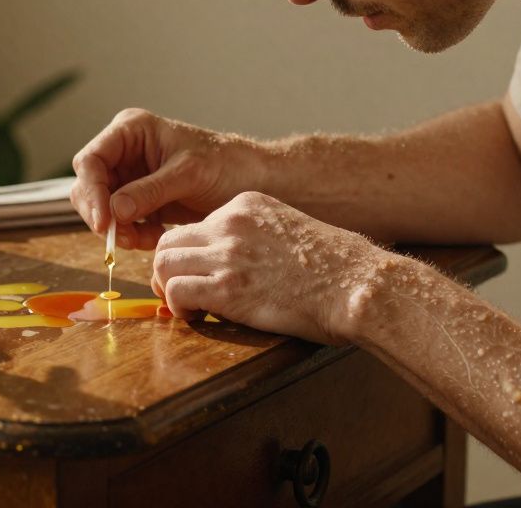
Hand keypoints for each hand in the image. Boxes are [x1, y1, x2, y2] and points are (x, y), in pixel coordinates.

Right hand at [71, 108, 263, 249]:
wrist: (251, 180)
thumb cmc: (226, 164)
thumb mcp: (188, 174)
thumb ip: (150, 191)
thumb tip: (114, 210)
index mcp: (131, 130)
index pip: (91, 161)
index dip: (92, 192)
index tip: (104, 222)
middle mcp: (124, 151)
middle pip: (88, 187)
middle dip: (103, 215)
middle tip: (124, 238)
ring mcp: (130, 176)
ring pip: (102, 209)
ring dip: (120, 229)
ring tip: (150, 238)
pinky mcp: (139, 199)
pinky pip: (120, 222)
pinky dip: (133, 234)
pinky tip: (156, 236)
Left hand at [152, 191, 390, 344]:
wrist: (356, 284)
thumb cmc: (335, 267)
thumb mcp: (291, 229)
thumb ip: (257, 237)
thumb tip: (238, 262)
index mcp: (246, 204)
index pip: (195, 225)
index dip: (191, 254)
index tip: (199, 274)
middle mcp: (230, 222)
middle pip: (169, 240)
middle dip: (168, 268)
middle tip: (178, 291)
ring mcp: (227, 253)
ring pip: (164, 264)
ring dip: (168, 288)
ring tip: (187, 306)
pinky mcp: (227, 287)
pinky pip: (176, 292)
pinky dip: (178, 307)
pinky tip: (196, 316)